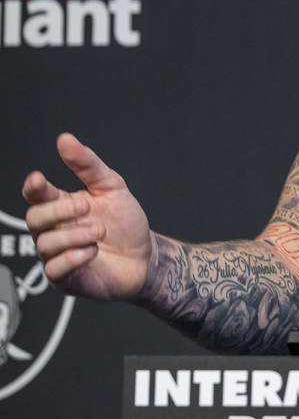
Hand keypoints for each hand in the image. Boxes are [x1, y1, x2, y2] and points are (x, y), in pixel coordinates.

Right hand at [22, 133, 153, 300]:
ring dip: (75, 235)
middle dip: (60, 210)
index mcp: (62, 206)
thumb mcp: (112, 188)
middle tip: (87, 207)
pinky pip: (55, 269)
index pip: (36, 195)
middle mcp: (55, 231)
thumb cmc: (126, 223)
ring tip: (101, 231)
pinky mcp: (66, 278)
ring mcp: (58, 255)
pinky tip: (93, 251)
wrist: (146, 258)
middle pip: (34, 218)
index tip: (39, 179)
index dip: (33, 188)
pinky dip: (74, 257)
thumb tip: (65, 139)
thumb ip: (88, 165)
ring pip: (45, 244)